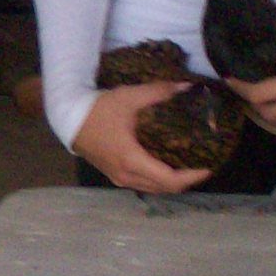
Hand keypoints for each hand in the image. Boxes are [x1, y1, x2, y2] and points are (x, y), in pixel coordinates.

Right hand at [72, 82, 215, 195]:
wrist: (67, 119)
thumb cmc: (97, 110)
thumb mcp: (129, 97)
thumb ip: (159, 92)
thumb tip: (187, 87)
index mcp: (132, 160)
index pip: (169, 180)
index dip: (192, 177)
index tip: (208, 166)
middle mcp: (127, 175)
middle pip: (164, 188)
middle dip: (186, 180)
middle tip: (203, 165)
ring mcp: (119, 178)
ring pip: (154, 188)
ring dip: (173, 182)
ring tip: (188, 166)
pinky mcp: (115, 175)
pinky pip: (144, 184)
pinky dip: (159, 180)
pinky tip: (166, 165)